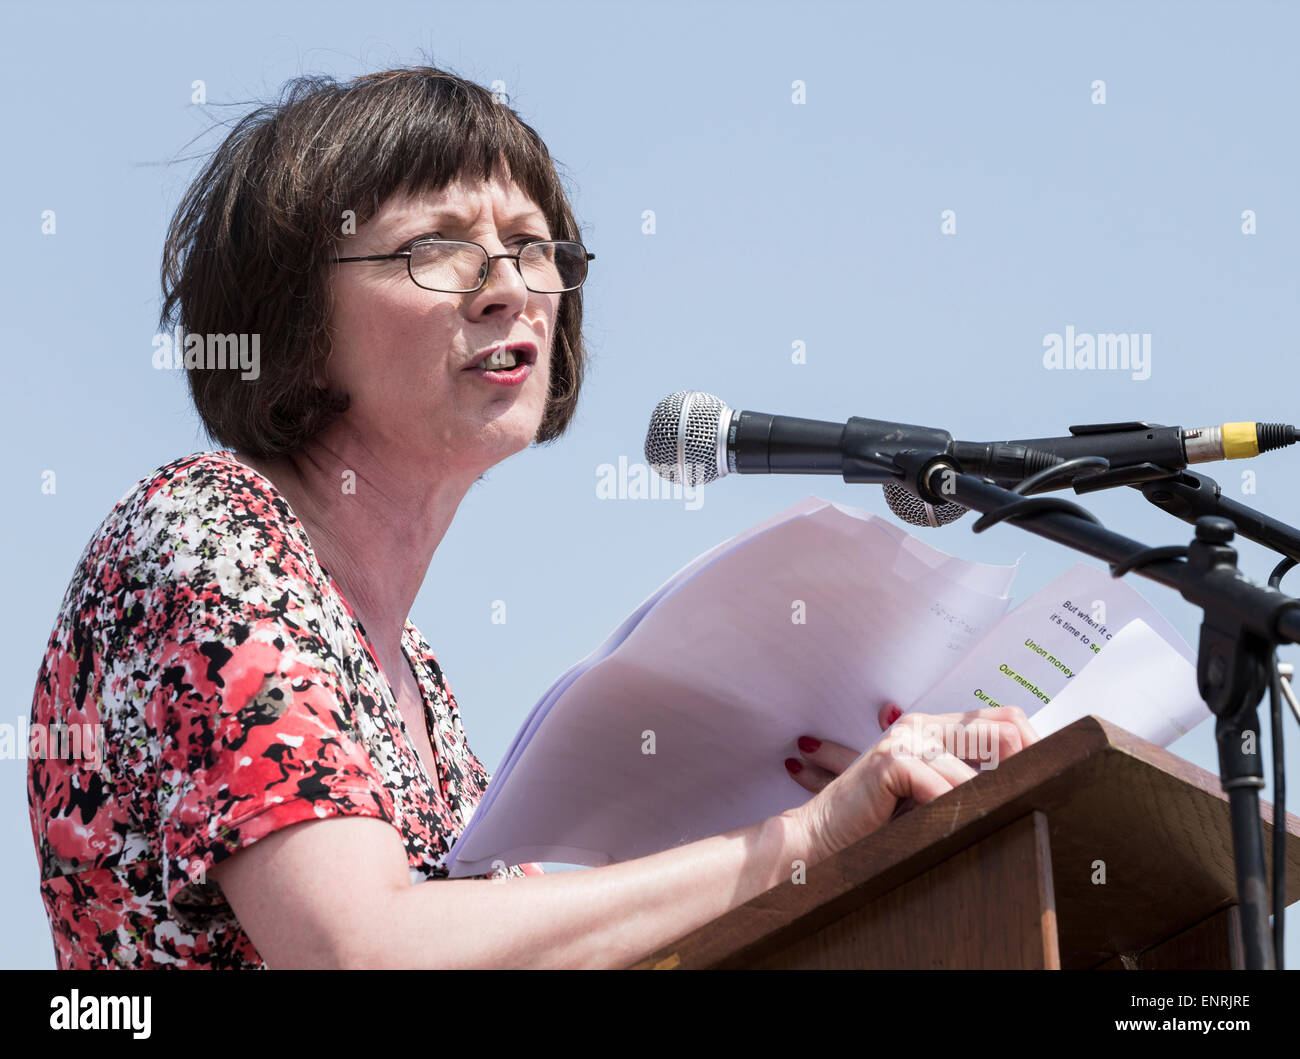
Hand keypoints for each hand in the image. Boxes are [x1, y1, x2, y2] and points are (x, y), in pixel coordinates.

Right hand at [783, 700, 1039, 863]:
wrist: (820, 839)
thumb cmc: (876, 826)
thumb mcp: (930, 800)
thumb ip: (966, 784)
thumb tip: (1031, 789)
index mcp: (935, 729)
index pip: (1003, 720)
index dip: (1031, 747)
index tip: (1045, 784)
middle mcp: (922, 726)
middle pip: (1000, 729)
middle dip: (1022, 768)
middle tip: (1032, 803)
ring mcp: (905, 740)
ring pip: (974, 765)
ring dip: (985, 802)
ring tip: (993, 824)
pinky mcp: (890, 762)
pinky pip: (940, 784)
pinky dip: (951, 809)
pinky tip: (949, 827)